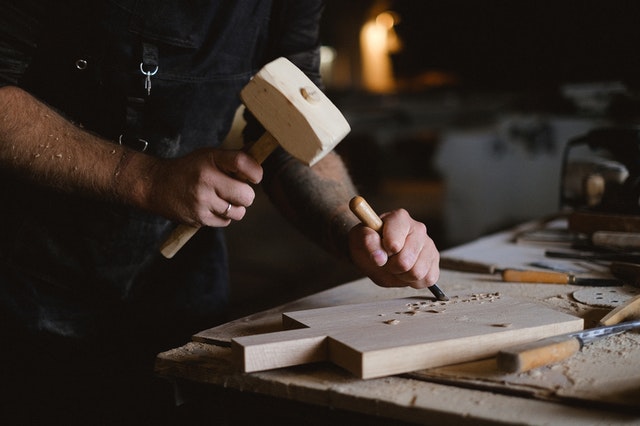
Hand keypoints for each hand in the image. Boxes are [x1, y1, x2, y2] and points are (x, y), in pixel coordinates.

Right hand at [147, 148, 262, 226]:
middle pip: (247, 196)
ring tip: (221, 199)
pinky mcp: (199, 218)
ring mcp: (202, 201)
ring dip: (235, 208)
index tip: (255, 176)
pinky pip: (225, 222)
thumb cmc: (189, 169)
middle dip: (246, 195)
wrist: (155, 185)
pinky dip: (222, 216)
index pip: (242, 163)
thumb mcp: (209, 155)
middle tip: (236, 190)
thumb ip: (233, 157)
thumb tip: (258, 150)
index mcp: (211, 159)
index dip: (255, 172)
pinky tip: (211, 206)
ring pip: (238, 212)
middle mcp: (206, 179)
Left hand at [348, 208, 439, 288]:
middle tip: (386, 261)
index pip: (393, 243)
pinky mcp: (435, 260)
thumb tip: (380, 258)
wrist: (376, 251)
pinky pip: (428, 278)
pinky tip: (406, 272)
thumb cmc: (368, 243)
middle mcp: (418, 228)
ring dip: (402, 275)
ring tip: (396, 266)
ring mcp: (429, 244)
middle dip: (392, 267)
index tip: (379, 250)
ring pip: (418, 272)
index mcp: (399, 218)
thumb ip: (367, 242)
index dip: (383, 252)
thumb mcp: (358, 239)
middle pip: (405, 261)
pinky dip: (414, 281)